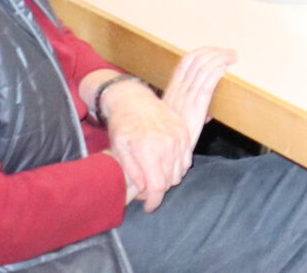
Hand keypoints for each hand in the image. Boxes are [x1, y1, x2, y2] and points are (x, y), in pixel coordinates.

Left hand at [101, 75, 194, 211]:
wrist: (134, 98)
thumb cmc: (122, 125)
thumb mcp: (119, 149)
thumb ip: (131, 171)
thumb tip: (143, 189)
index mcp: (149, 150)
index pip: (158, 186)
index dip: (153, 202)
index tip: (148, 207)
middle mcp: (168, 144)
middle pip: (170, 181)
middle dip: (159, 190)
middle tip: (146, 188)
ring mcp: (179, 137)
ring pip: (180, 172)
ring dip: (169, 178)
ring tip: (154, 175)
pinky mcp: (185, 132)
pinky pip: (187, 159)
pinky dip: (178, 166)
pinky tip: (165, 164)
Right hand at [161, 47, 234, 144]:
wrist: (164, 149)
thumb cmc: (173, 134)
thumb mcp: (176, 117)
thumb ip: (190, 110)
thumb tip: (209, 112)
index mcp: (174, 89)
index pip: (186, 61)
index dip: (202, 51)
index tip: (216, 50)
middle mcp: (179, 89)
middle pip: (197, 60)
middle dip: (215, 52)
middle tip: (230, 53)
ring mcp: (187, 97)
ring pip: (204, 68)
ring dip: (220, 59)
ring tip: (232, 57)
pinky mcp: (196, 107)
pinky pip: (207, 83)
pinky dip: (216, 72)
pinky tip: (224, 69)